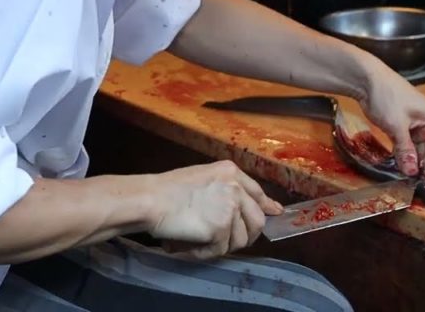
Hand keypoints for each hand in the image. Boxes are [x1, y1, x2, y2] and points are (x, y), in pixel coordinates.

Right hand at [148, 160, 282, 258]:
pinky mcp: (221, 229)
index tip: (274, 214)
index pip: (257, 193)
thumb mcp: (203, 178)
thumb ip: (226, 190)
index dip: (266, 206)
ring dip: (222, 245)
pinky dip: (206, 253)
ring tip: (199, 241)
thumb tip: (247, 207)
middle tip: (229, 241)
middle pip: (257, 220)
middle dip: (247, 234)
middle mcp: (235, 188)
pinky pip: (221, 250)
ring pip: (240, 239)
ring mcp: (230, 208)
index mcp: (231, 172)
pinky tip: (191, 245)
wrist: (150, 199)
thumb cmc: (167, 189)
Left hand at [358, 63, 424, 177]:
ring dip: (410, 162)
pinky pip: (405, 144)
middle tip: (416, 185)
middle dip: (420, 167)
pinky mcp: (401, 125)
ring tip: (407, 179)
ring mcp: (414, 124)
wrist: (365, 79)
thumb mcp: (397, 126)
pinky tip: (399, 166)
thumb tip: (412, 171)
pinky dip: (402, 154)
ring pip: (415, 149)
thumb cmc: (386, 96)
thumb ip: (405, 149)